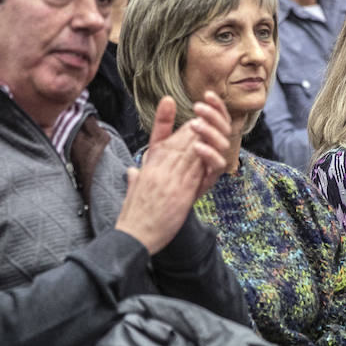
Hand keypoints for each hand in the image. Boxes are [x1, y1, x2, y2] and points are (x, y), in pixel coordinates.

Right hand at [114, 94, 231, 253]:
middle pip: (180, 141)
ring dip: (204, 139)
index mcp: (147, 166)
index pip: (163, 139)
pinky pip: (195, 169)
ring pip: (189, 150)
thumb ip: (134, 179)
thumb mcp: (131, 191)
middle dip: (197, 130)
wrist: (132, 236)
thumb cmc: (132, 217)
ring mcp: (168, 178)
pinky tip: (212, 148)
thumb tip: (131, 173)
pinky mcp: (179, 192)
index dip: (175, 126)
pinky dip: (204, 157)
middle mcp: (157, 168)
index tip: (179, 110)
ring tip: (214, 128)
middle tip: (210, 119)